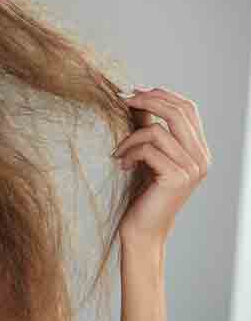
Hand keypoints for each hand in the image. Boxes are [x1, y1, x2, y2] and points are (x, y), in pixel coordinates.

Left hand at [112, 87, 211, 246]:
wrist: (142, 228)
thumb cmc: (143, 192)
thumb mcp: (149, 154)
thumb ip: (150, 128)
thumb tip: (137, 96)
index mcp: (199, 150)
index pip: (188, 108)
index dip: (161, 94)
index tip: (133, 91)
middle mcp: (202, 158)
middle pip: (178, 112)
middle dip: (146, 100)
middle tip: (121, 100)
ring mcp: (192, 168)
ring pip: (157, 131)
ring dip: (130, 137)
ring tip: (119, 152)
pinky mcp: (177, 178)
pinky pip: (148, 149)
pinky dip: (129, 153)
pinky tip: (122, 165)